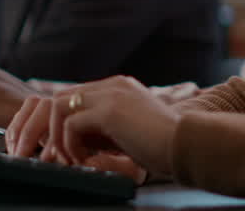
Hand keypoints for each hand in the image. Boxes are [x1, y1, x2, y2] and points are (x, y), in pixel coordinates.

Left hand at [8, 76, 179, 177]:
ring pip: (59, 107)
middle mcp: (113, 85)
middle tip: (61, 156)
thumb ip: (108, 128)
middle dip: (55, 129)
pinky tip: (85, 160)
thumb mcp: (131, 130)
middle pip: (63, 98)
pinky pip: (71, 125)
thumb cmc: (165, 146)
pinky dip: (70, 146)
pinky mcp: (109, 110)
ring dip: (59, 136)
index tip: (69, 150)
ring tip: (72, 159)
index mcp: (120, 87)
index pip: (77, 96)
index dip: (66, 123)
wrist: (188, 146)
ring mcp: (111, 94)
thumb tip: (82, 142)